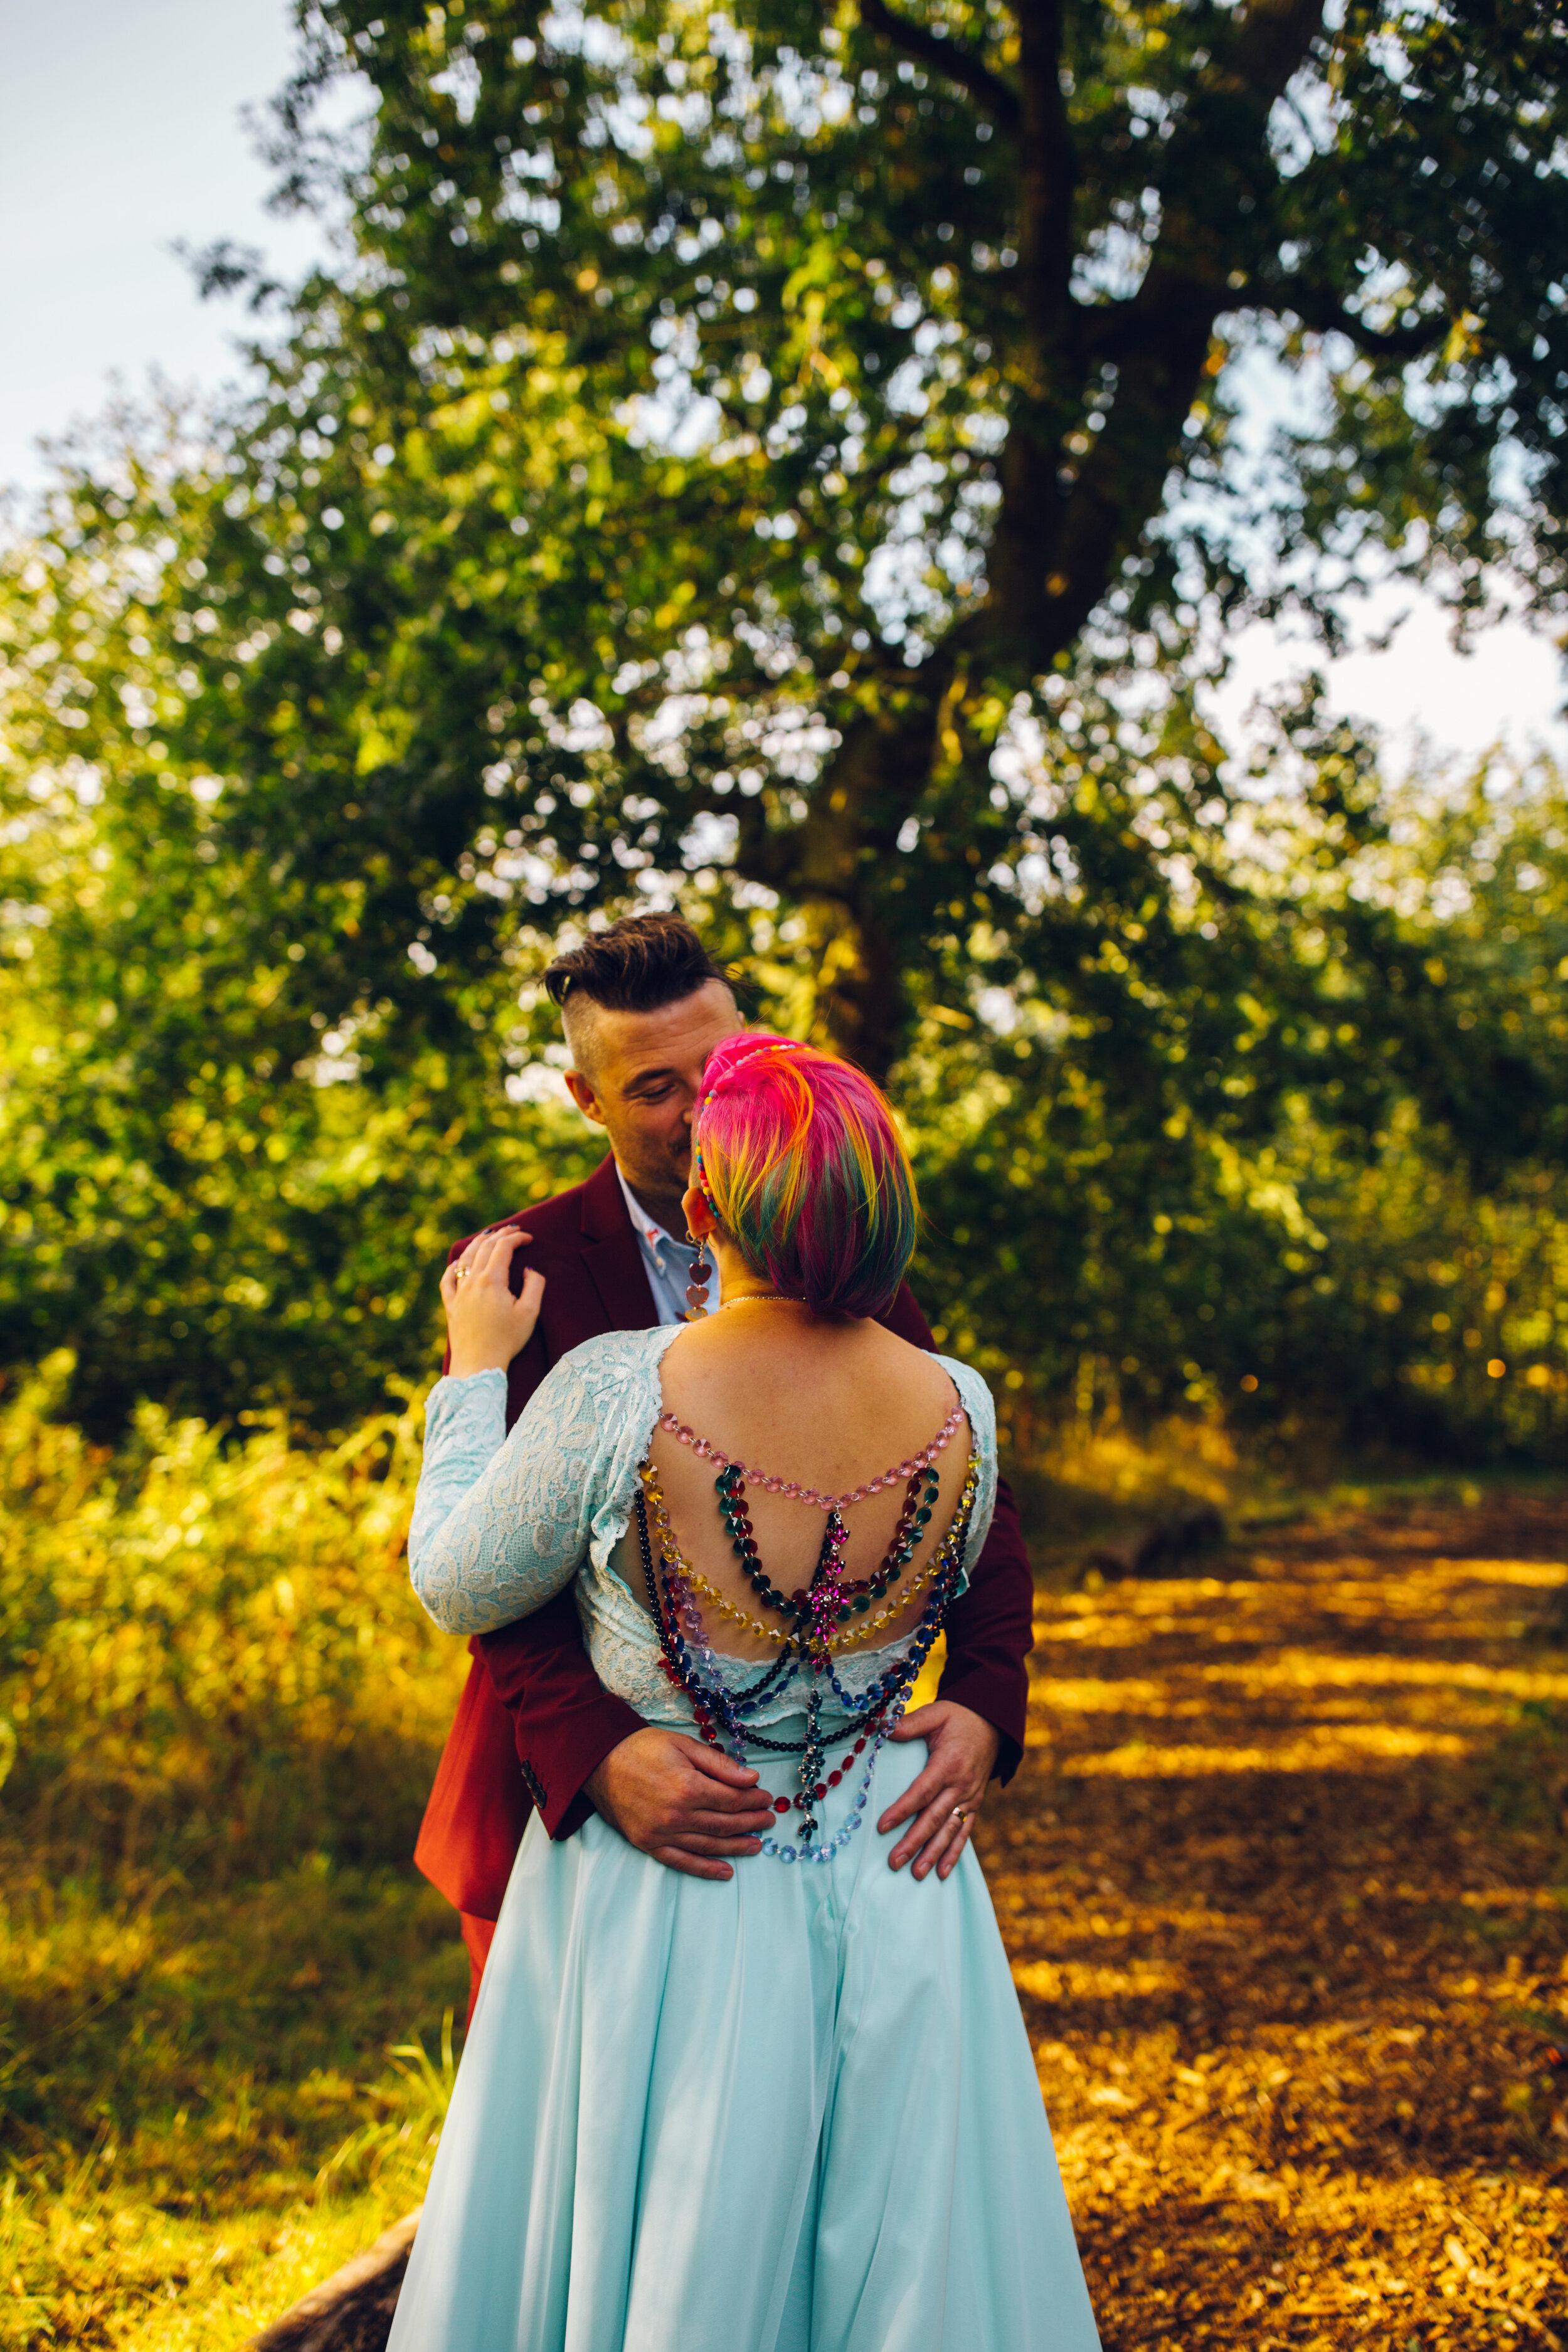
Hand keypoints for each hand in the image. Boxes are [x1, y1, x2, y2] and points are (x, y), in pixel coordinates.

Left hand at [440, 1227, 544, 1377]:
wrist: (478, 1364)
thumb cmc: (507, 1340)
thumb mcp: (530, 1313)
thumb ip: (534, 1285)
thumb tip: (528, 1269)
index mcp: (492, 1280)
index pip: (503, 1248)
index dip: (516, 1238)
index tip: (529, 1237)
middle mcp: (472, 1282)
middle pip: (484, 1248)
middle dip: (500, 1235)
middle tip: (513, 1230)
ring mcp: (459, 1293)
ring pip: (465, 1259)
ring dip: (478, 1243)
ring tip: (488, 1236)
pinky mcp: (451, 1306)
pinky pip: (448, 1280)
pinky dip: (454, 1267)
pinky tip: (458, 1263)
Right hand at [585, 1728, 774, 1880]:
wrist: (600, 1762)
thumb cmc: (642, 1748)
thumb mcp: (684, 1745)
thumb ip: (719, 1764)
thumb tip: (751, 1778)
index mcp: (688, 1787)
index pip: (732, 1800)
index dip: (753, 1800)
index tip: (767, 1798)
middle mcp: (677, 1815)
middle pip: (725, 1824)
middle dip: (751, 1822)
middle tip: (768, 1821)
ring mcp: (661, 1833)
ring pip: (708, 1845)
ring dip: (736, 1847)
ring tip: (756, 1845)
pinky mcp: (648, 1844)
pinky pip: (682, 1861)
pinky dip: (705, 1868)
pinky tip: (725, 1871)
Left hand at [879, 1700, 1000, 1880]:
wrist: (992, 1723)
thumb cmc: (958, 1718)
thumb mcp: (936, 1713)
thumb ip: (910, 1723)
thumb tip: (884, 1728)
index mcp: (948, 1763)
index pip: (922, 1791)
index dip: (903, 1810)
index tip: (883, 1827)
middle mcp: (961, 1785)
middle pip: (934, 1818)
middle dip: (914, 1842)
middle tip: (894, 1862)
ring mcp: (970, 1797)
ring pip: (950, 1831)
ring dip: (933, 1854)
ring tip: (916, 1874)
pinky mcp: (975, 1803)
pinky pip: (964, 1832)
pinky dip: (954, 1853)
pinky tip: (942, 1872)